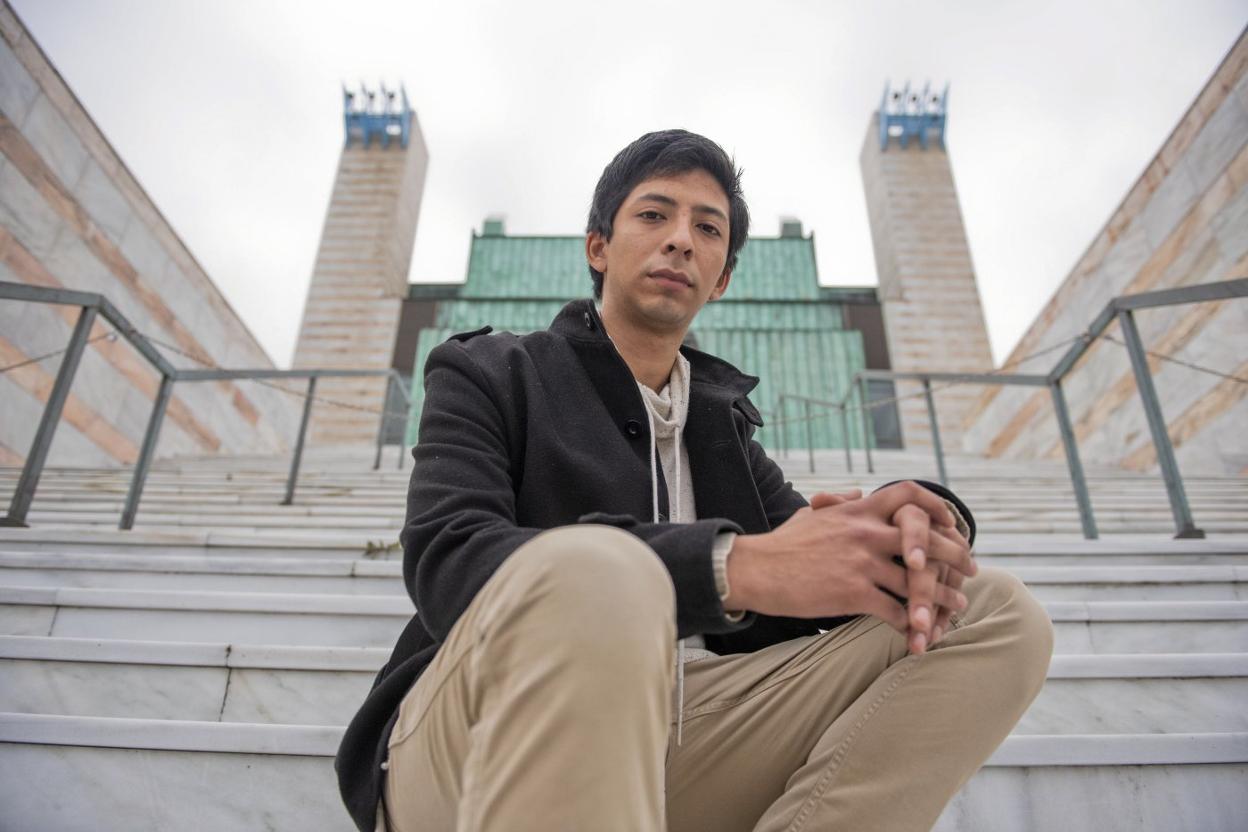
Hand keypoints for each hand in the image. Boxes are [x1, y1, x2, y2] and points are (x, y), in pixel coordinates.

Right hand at [724, 482, 975, 633]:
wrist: (755, 569)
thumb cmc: (782, 545)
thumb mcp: (812, 513)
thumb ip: (838, 502)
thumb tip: (856, 491)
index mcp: (857, 510)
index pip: (908, 496)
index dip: (936, 508)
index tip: (951, 524)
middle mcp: (865, 532)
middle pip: (927, 541)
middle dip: (956, 556)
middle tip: (972, 568)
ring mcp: (862, 563)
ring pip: (918, 582)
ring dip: (944, 597)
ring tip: (960, 606)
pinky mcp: (854, 594)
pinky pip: (896, 611)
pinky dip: (912, 625)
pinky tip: (920, 632)